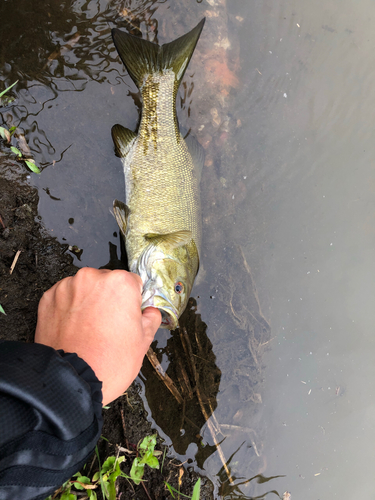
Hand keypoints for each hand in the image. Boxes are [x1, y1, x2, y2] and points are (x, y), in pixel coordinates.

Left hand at [35, 268, 160, 405]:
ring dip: (87, 302)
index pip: (132, 282)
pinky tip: (74, 329)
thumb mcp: (143, 342)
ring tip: (89, 329)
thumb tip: (150, 312)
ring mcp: (67, 287)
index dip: (132, 301)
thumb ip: (151, 319)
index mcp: (120, 283)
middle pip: (106, 282)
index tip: (128, 315)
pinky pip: (64, 298)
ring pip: (84, 289)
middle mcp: (92, 278)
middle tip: (108, 325)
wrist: (71, 381)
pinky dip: (68, 309)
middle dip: (108, 299)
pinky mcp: (48, 299)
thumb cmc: (109, 362)